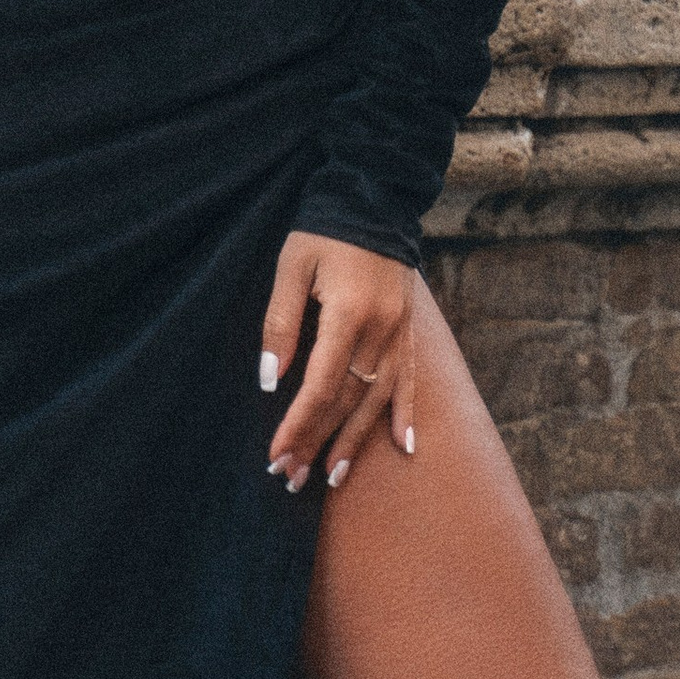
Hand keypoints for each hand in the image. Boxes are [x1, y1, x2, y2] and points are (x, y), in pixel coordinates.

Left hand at [259, 228, 418, 492]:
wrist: (374, 199)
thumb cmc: (324, 232)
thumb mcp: (291, 268)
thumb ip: (281, 323)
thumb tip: (270, 379)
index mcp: (349, 314)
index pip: (321, 385)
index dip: (298, 424)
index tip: (276, 454)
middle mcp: (380, 331)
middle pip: (347, 401)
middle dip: (316, 442)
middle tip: (290, 479)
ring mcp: (399, 334)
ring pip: (377, 401)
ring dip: (353, 441)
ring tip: (331, 477)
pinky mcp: (408, 333)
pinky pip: (409, 383)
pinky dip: (404, 417)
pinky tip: (403, 448)